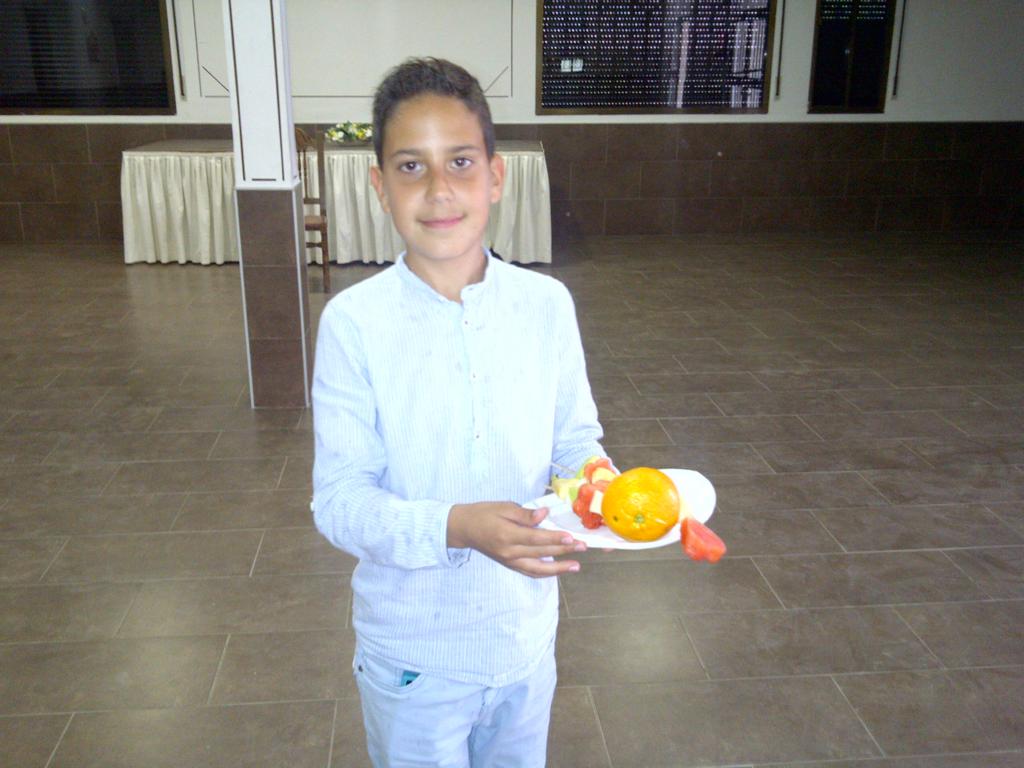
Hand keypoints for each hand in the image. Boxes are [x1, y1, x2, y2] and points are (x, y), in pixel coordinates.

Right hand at [447, 502, 585, 577]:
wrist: (464, 529)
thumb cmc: (484, 513)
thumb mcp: (503, 507)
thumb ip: (525, 514)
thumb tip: (544, 514)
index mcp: (507, 535)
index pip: (535, 538)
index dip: (554, 538)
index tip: (571, 537)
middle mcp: (509, 552)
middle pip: (541, 553)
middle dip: (564, 550)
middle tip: (582, 547)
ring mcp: (510, 561)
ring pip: (538, 569)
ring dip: (559, 568)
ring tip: (576, 565)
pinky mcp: (510, 565)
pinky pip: (531, 572)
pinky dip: (546, 572)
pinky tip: (559, 570)